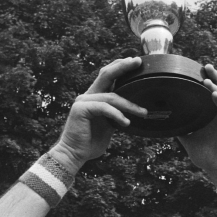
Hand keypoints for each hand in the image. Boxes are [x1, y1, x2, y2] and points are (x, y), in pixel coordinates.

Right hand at [50, 58, 146, 173]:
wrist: (73, 155)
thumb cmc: (90, 143)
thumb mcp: (109, 125)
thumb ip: (117, 114)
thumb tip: (135, 111)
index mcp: (94, 97)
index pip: (107, 76)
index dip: (120, 66)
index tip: (134, 61)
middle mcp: (87, 95)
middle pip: (106, 74)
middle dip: (123, 67)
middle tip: (138, 62)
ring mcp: (83, 101)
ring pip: (111, 96)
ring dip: (129, 105)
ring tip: (142, 112)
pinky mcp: (81, 109)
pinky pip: (104, 108)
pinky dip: (117, 114)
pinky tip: (126, 123)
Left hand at [177, 65, 216, 184]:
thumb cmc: (207, 155)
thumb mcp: (188, 139)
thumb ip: (180, 128)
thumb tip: (165, 122)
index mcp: (213, 114)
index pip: (212, 92)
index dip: (208, 80)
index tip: (199, 70)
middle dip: (215, 77)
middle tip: (205, 66)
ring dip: (216, 87)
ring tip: (206, 80)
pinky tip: (214, 95)